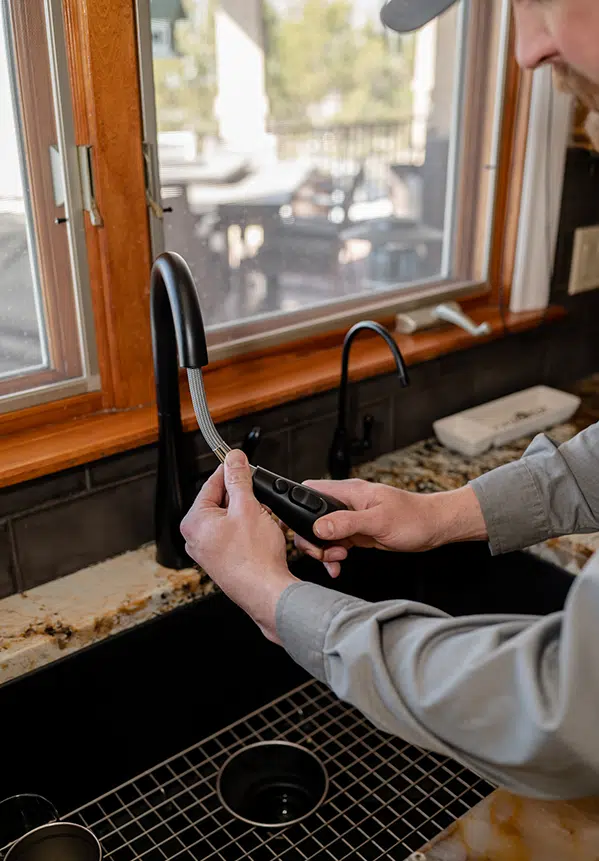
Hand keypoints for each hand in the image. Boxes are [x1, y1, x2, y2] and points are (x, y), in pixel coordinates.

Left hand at [181, 450, 296, 642]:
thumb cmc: (254, 559)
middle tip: (260, 495)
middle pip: (220, 502)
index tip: (241, 462)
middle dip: (243, 496)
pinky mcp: (223, 561)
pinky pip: (234, 535)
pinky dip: (249, 529)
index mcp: (194, 521)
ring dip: (249, 513)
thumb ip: (239, 479)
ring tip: (265, 517)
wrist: (266, 593)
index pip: (211, 484)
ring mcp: (208, 551)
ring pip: (230, 519)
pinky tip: (264, 532)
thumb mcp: (248, 507)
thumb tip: (234, 459)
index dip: (230, 471)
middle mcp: (196, 538)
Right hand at [295, 479, 486, 577]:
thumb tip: (319, 527)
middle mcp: (345, 503)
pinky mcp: (356, 533)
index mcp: (348, 492)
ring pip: (321, 535)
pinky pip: (334, 545)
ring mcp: (350, 519)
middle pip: (310, 518)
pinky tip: (339, 565)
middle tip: (326, 553)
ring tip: (338, 560)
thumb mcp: (378, 521)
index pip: (310, 491)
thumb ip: (347, 522)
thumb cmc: (414, 517)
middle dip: (311, 539)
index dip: (297, 506)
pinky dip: (332, 557)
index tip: (300, 529)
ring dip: (323, 551)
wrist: (434, 528)